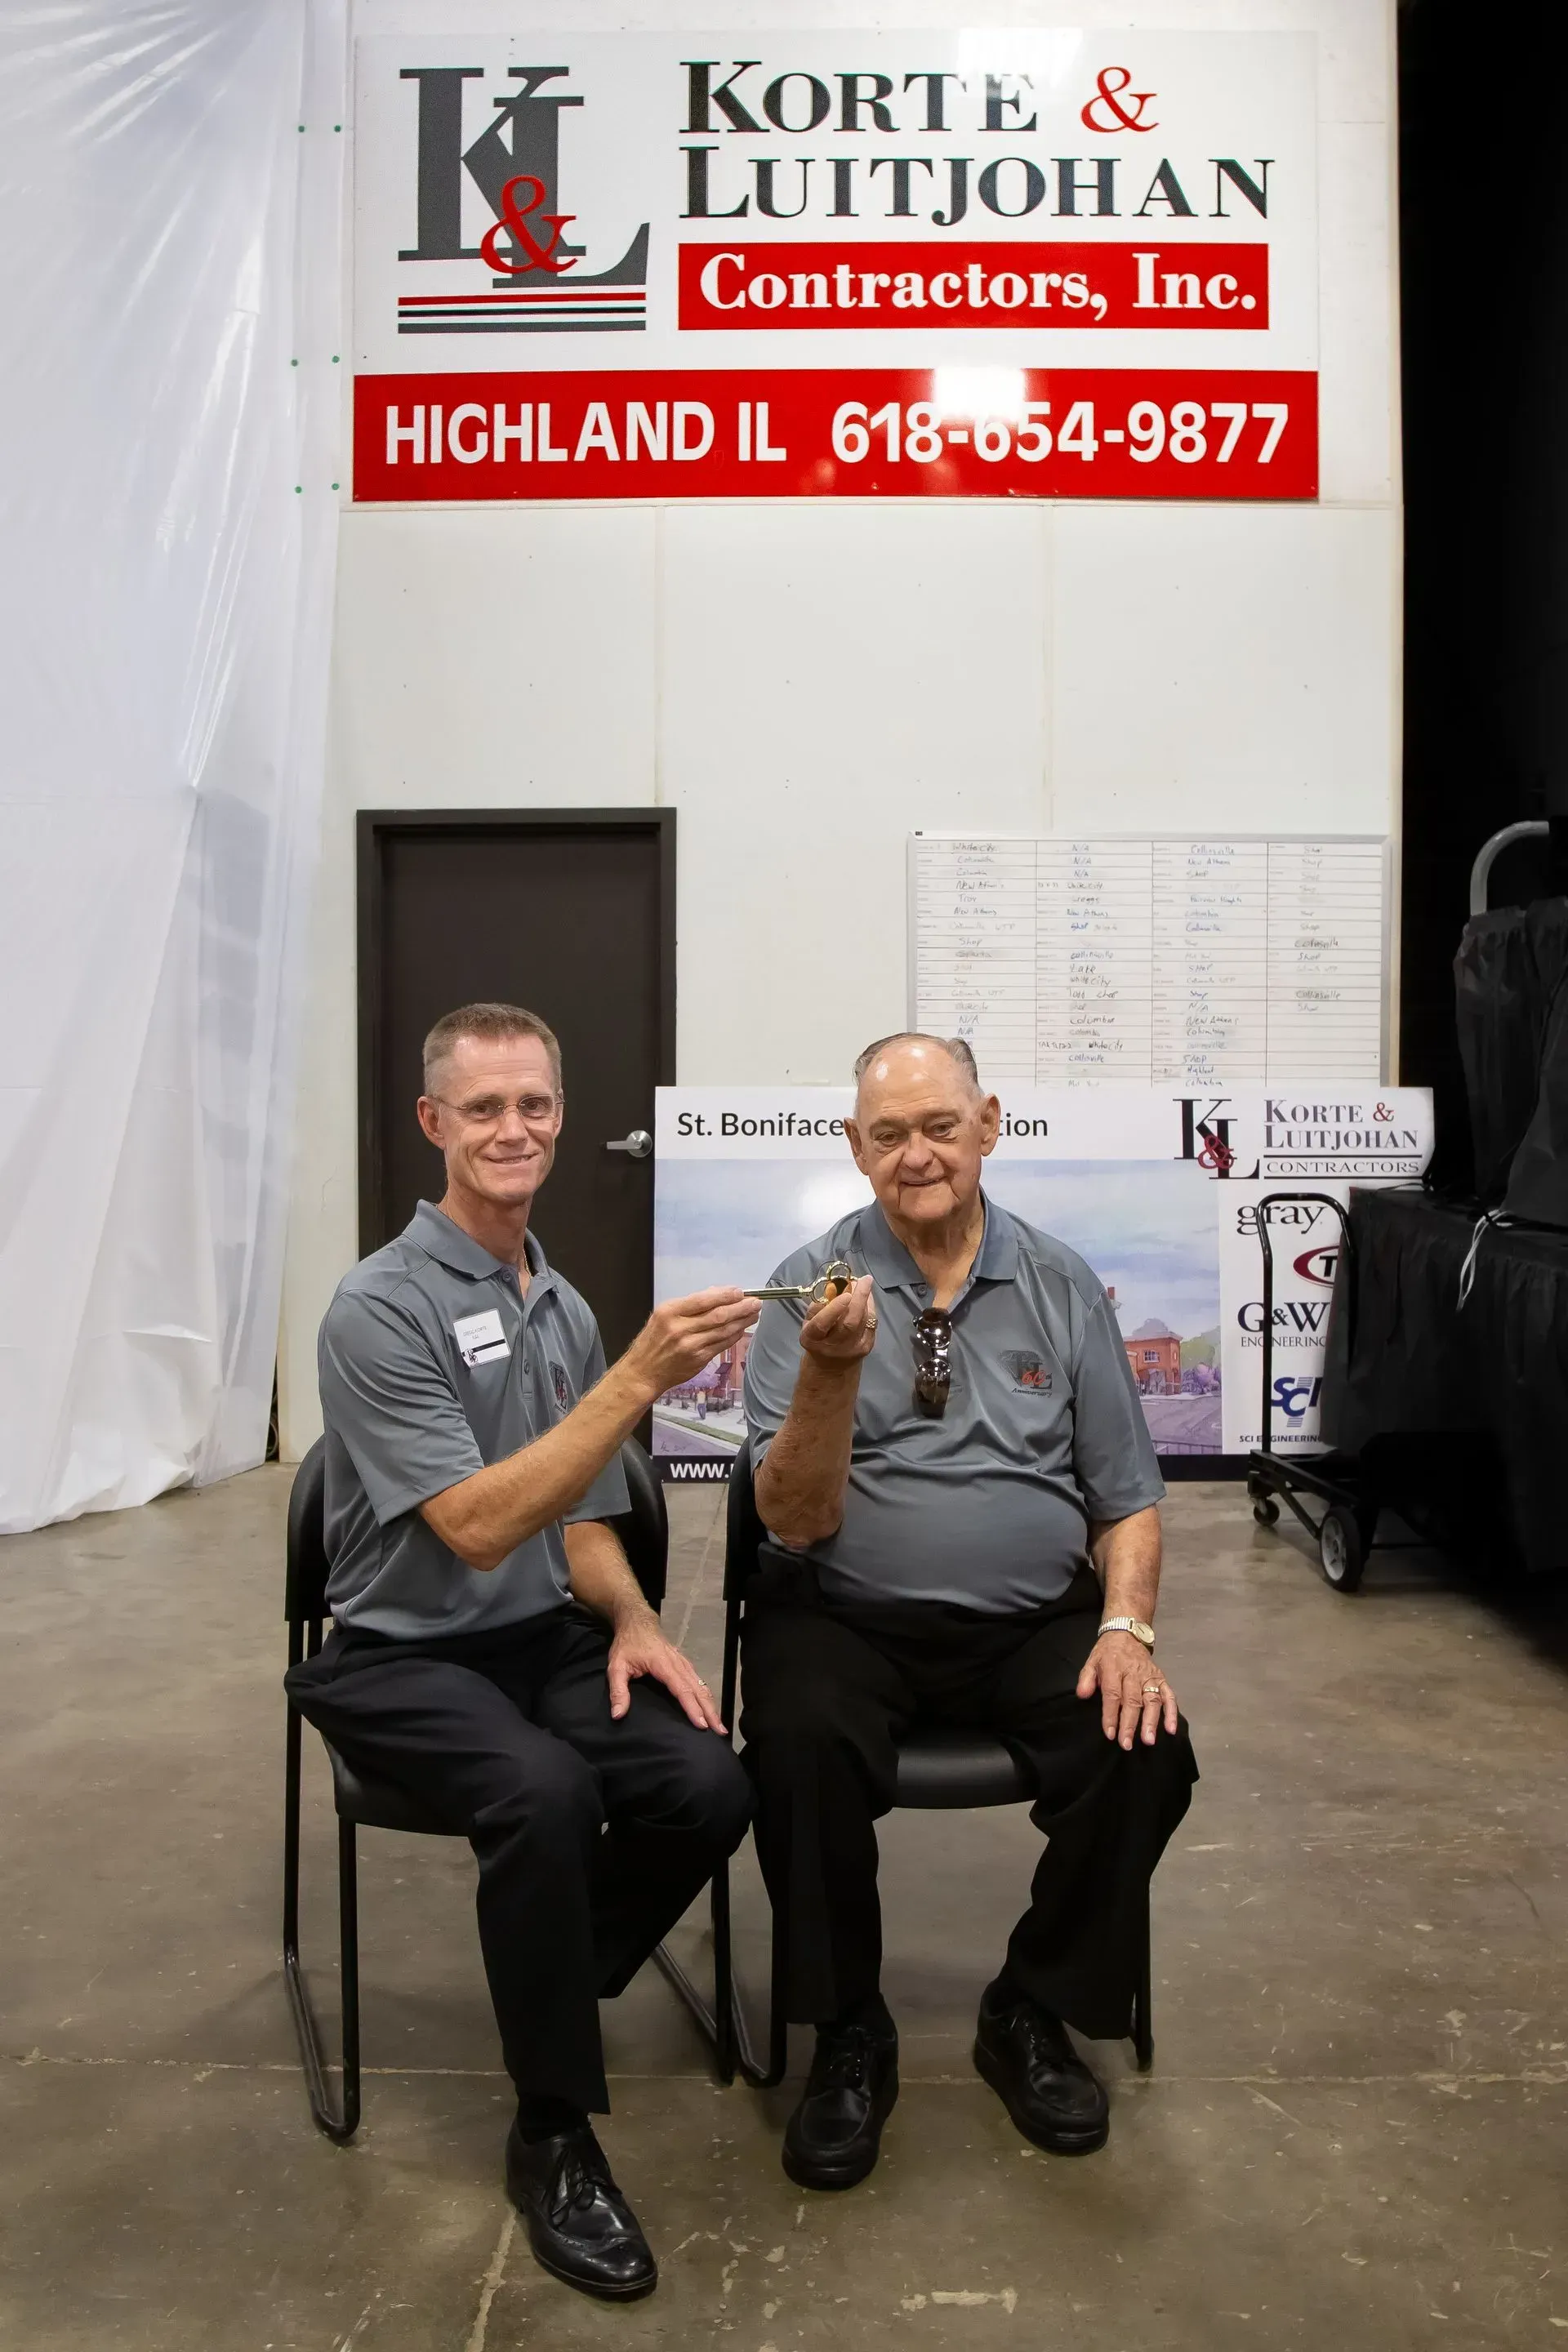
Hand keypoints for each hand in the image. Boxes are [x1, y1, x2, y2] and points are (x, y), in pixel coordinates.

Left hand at [606, 1604, 725, 1730]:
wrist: (637, 1621)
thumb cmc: (627, 1644)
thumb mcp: (615, 1666)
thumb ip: (617, 1690)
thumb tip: (618, 1715)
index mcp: (663, 1665)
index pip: (681, 1689)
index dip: (692, 1707)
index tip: (701, 1725)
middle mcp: (678, 1664)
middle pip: (698, 1689)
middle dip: (710, 1711)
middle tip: (719, 1731)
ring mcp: (683, 1663)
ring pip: (701, 1685)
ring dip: (711, 1705)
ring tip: (719, 1725)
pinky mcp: (685, 1664)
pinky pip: (699, 1681)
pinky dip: (706, 1696)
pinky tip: (710, 1708)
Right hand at [625, 1287, 758, 1396]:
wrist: (643, 1372)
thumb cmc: (653, 1340)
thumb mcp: (663, 1315)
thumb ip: (689, 1305)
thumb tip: (718, 1294)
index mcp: (670, 1312)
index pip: (703, 1300)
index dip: (724, 1295)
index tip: (739, 1291)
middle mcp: (680, 1328)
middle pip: (717, 1315)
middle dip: (740, 1308)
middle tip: (756, 1302)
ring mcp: (691, 1346)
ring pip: (723, 1331)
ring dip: (742, 1322)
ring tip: (754, 1314)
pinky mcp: (699, 1360)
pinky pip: (721, 1345)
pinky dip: (734, 1336)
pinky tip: (742, 1329)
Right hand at [799, 1274, 877, 1365]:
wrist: (830, 1366)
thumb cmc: (818, 1337)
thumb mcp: (810, 1320)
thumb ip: (820, 1303)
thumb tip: (834, 1285)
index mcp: (812, 1338)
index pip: (822, 1324)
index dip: (834, 1308)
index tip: (845, 1294)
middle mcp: (832, 1346)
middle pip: (849, 1323)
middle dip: (859, 1298)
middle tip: (864, 1280)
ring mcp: (851, 1349)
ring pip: (863, 1321)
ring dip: (866, 1300)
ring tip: (864, 1284)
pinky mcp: (866, 1348)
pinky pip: (871, 1323)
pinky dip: (870, 1308)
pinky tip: (866, 1299)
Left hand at [1076, 1632, 1178, 1749]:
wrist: (1126, 1633)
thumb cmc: (1107, 1653)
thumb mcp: (1091, 1661)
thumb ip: (1086, 1679)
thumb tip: (1082, 1695)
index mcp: (1114, 1668)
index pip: (1113, 1694)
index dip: (1111, 1715)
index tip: (1110, 1734)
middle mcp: (1133, 1673)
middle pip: (1133, 1700)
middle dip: (1130, 1724)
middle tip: (1127, 1744)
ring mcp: (1149, 1676)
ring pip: (1152, 1700)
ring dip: (1151, 1721)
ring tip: (1149, 1740)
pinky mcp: (1161, 1678)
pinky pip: (1169, 1695)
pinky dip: (1171, 1712)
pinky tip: (1170, 1728)